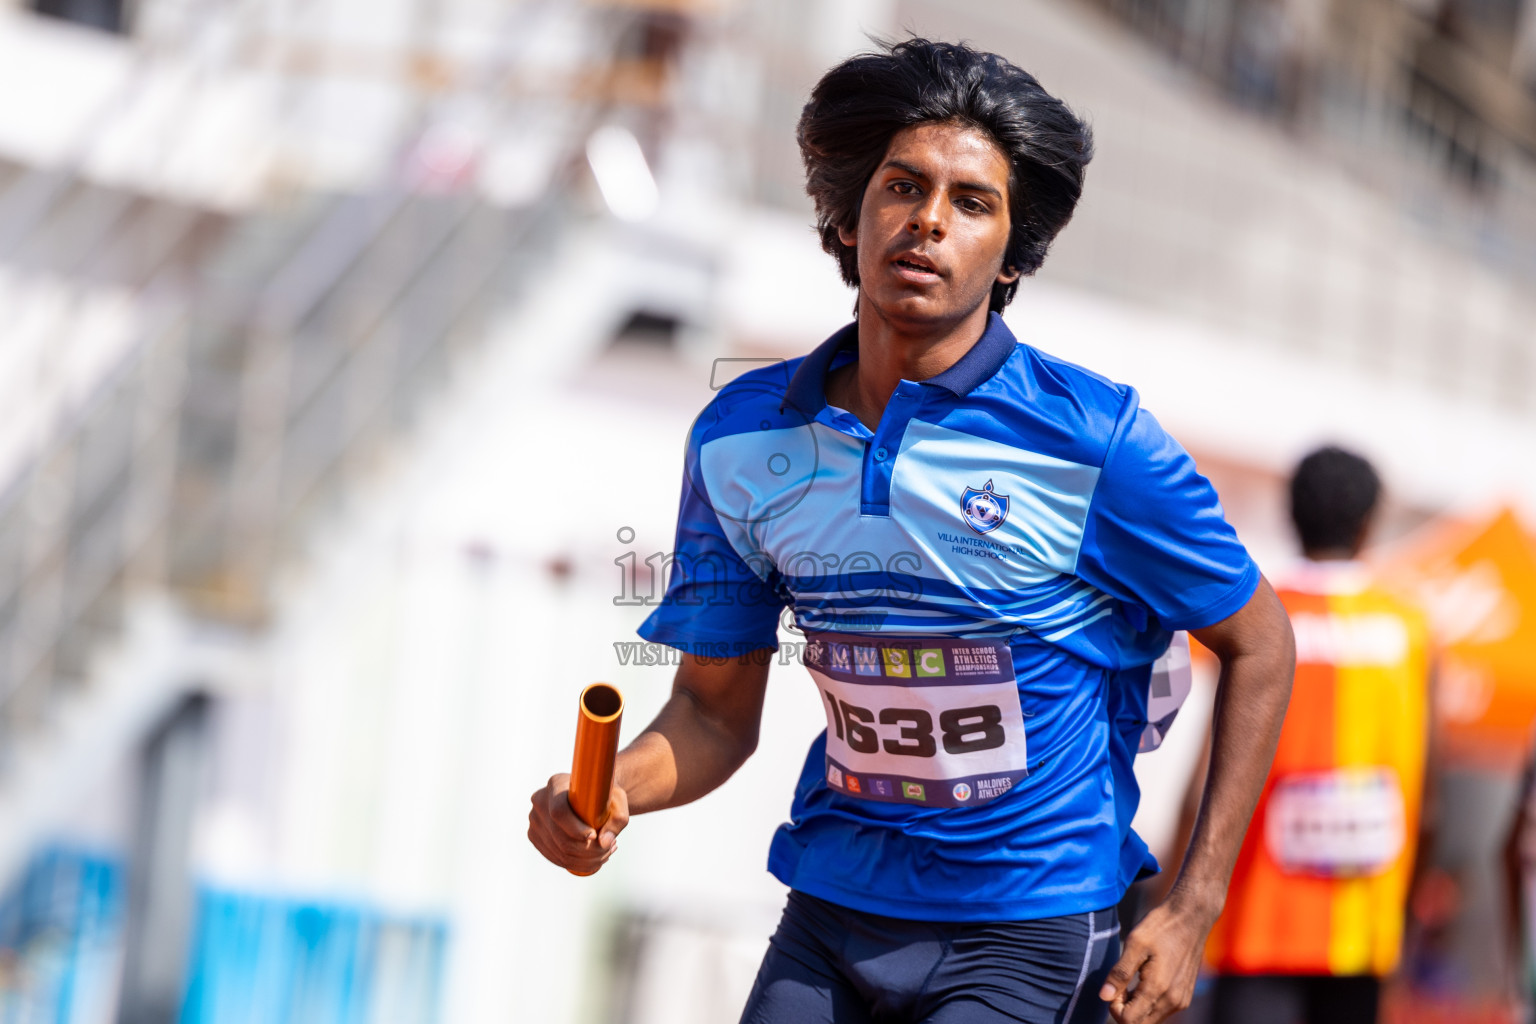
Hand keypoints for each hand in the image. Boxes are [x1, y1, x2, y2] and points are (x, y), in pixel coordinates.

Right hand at [527, 773, 629, 874]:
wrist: (590, 797)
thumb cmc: (605, 796)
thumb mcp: (618, 801)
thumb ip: (617, 820)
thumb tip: (604, 842)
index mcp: (556, 784)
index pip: (559, 811)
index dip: (575, 829)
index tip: (594, 835)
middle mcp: (540, 801)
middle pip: (560, 837)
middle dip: (587, 851)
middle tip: (609, 848)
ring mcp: (535, 820)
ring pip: (559, 852)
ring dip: (586, 860)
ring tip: (605, 853)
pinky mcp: (535, 837)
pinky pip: (555, 858)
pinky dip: (576, 864)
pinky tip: (594, 859)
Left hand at [1099, 893, 1216, 1023]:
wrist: (1191, 917)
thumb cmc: (1161, 926)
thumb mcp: (1135, 944)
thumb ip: (1120, 973)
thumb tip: (1103, 997)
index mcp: (1158, 989)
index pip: (1128, 1021)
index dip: (1114, 1008)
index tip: (1114, 986)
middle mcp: (1173, 1001)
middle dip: (1124, 1010)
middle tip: (1120, 985)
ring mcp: (1181, 1000)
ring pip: (1151, 1020)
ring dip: (1136, 1008)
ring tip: (1132, 981)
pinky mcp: (1184, 995)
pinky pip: (1161, 1011)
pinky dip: (1148, 1004)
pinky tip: (1143, 981)